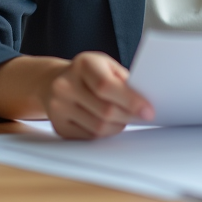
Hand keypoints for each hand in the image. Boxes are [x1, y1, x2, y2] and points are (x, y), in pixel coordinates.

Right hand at [38, 51, 154, 139]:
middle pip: (105, 110)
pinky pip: (90, 137)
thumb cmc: (89, 73)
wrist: (53, 82)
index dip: (130, 100)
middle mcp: (65, 85)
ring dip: (118, 126)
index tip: (148, 111)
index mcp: (82, 64)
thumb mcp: (107, 65)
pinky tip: (107, 123)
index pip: (106, 86)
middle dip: (128, 116)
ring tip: (123, 117)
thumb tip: (144, 103)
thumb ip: (124, 81)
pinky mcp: (59, 126)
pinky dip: (104, 133)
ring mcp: (58, 107)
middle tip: (142, 116)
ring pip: (99, 128)